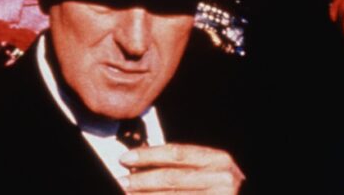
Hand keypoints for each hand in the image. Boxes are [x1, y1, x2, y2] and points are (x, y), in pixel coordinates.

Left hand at [119, 144, 243, 193]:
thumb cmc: (220, 187)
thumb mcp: (208, 169)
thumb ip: (181, 164)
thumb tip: (140, 163)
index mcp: (218, 159)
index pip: (176, 153)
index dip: (148, 155)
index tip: (125, 158)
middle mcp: (221, 178)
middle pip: (172, 177)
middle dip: (142, 180)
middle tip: (122, 181)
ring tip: (127, 193)